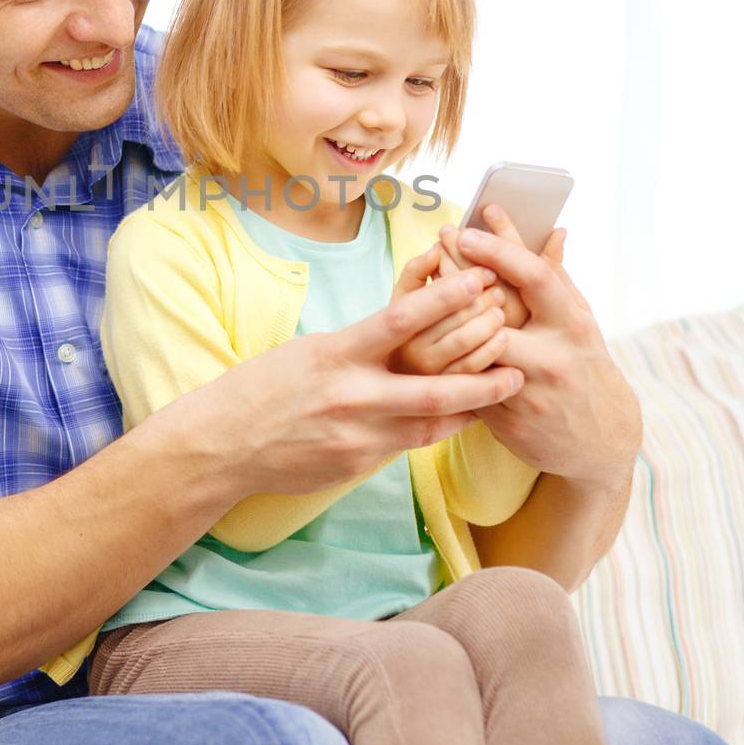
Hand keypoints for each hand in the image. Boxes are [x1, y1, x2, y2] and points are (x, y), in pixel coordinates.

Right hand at [200, 271, 525, 496]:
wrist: (223, 445)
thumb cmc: (261, 387)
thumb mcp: (307, 351)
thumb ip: (357, 346)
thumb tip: (401, 332)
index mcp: (335, 355)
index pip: (399, 321)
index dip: (445, 300)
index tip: (480, 279)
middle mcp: (350, 396)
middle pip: (431, 387)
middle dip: (482, 377)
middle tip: (520, 363)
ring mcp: (356, 436)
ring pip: (429, 423)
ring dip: (470, 407)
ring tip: (505, 391)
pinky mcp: (356, 465)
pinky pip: (407, 446)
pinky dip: (435, 429)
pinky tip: (460, 418)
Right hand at [388, 247, 508, 375]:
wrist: (385, 387)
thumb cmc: (400, 334)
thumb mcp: (400, 302)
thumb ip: (415, 273)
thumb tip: (436, 250)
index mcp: (396, 322)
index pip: (431, 298)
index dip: (462, 283)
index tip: (485, 274)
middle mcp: (409, 351)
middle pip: (455, 322)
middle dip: (482, 303)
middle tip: (499, 293)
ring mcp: (428, 376)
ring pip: (466, 346)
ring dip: (490, 325)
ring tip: (500, 313)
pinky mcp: (445, 396)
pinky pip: (474, 371)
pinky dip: (492, 351)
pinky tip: (503, 340)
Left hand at [446, 224, 641, 490]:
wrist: (600, 441)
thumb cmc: (584, 366)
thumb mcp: (581, 322)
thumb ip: (559, 279)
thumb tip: (552, 229)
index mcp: (573, 326)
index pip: (535, 278)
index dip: (501, 249)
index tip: (470, 227)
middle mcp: (551, 357)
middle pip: (495, 309)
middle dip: (462, 271)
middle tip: (441, 239)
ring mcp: (526, 390)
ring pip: (472, 348)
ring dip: (446, 313)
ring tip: (426, 277)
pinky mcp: (503, 418)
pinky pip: (465, 381)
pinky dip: (444, 352)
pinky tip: (425, 326)